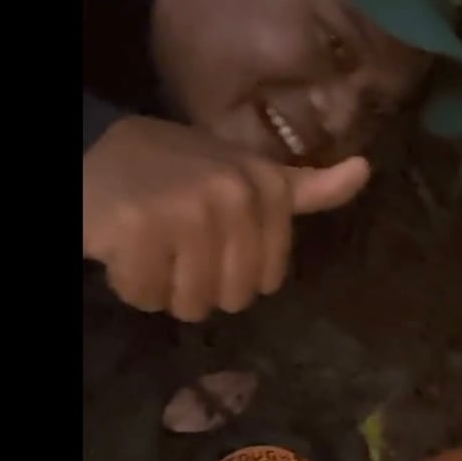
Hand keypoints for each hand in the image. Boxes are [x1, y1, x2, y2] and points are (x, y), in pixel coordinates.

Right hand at [83, 115, 370, 321]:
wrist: (96, 157)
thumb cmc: (178, 172)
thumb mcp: (249, 172)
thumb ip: (305, 187)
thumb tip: (366, 171)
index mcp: (266, 186)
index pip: (270, 278)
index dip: (238, 274)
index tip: (215, 240)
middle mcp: (234, 194)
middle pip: (234, 298)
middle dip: (200, 284)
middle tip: (178, 246)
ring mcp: (188, 210)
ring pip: (192, 303)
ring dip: (166, 289)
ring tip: (152, 247)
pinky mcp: (140, 229)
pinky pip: (148, 297)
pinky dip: (131, 285)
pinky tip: (125, 250)